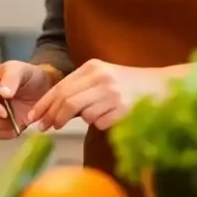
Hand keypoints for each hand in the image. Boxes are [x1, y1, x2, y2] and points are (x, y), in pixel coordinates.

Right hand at [0, 61, 57, 139]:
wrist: (42, 88)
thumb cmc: (29, 75)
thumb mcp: (22, 70)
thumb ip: (11, 78)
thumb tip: (3, 92)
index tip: (4, 112)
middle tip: (13, 118)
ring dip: (3, 127)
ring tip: (18, 120)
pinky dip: (7, 133)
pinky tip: (18, 126)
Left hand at [27, 59, 164, 131]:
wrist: (163, 86)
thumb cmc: (129, 85)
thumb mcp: (103, 77)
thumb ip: (80, 88)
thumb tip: (53, 110)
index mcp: (93, 67)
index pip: (60, 88)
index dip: (44, 105)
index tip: (33, 118)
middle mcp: (101, 78)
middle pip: (66, 102)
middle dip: (52, 117)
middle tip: (44, 128)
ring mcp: (113, 94)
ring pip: (84, 115)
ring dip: (83, 121)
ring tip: (93, 116)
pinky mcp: (124, 110)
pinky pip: (101, 123)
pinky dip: (101, 124)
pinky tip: (112, 117)